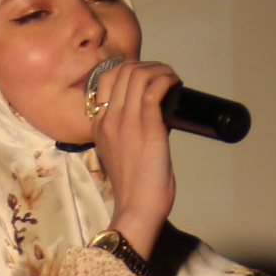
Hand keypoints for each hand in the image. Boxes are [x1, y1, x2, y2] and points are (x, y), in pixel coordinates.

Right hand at [89, 57, 178, 254]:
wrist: (136, 209)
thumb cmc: (134, 188)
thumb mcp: (121, 152)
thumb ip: (130, 130)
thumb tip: (155, 112)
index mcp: (98, 124)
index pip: (104, 78)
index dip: (129, 69)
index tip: (148, 78)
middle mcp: (108, 118)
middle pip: (122, 71)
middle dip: (148, 66)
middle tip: (165, 76)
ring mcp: (125, 121)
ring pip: (138, 74)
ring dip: (160, 70)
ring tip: (172, 79)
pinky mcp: (147, 127)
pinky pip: (154, 88)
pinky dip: (167, 80)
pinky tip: (176, 85)